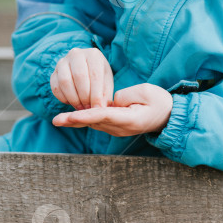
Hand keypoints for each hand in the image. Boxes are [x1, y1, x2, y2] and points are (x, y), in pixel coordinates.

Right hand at [50, 47, 113, 109]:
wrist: (85, 70)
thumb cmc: (99, 77)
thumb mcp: (106, 83)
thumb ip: (105, 95)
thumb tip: (100, 108)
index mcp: (93, 54)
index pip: (94, 74)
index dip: (96, 94)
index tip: (98, 107)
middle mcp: (76, 54)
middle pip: (79, 76)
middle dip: (84, 96)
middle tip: (88, 108)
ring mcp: (62, 62)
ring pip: (65, 82)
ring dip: (73, 98)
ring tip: (81, 107)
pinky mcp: (53, 73)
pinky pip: (56, 88)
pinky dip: (64, 99)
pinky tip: (72, 103)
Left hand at [52, 83, 172, 136]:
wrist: (167, 116)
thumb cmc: (158, 101)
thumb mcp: (145, 92)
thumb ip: (124, 95)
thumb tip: (108, 101)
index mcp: (129, 119)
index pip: (103, 115)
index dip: (85, 115)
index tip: (70, 116)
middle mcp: (121, 128)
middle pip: (94, 122)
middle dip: (74, 121)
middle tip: (55, 120)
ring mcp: (117, 130)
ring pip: (93, 124)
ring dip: (75, 122)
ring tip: (58, 120)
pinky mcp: (115, 127)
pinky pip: (97, 123)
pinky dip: (84, 120)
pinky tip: (69, 118)